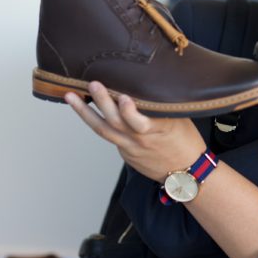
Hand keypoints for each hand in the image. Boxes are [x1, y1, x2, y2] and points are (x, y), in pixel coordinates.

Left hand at [65, 81, 206, 181]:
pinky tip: (86, 109)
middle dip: (103, 102)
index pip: (140, 122)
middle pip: (116, 122)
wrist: (186, 173)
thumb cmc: (186, 141)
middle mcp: (140, 141)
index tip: (122, 97)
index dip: (129, 111)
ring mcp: (130, 149)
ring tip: (71, 96)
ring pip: (103, 130)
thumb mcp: (180, 120)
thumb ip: (161, 106)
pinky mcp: (125, 154)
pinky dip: (97, 122)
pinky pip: (109, 136)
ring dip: (85, 112)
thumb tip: (145, 85)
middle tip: (92, 84)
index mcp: (158, 131)